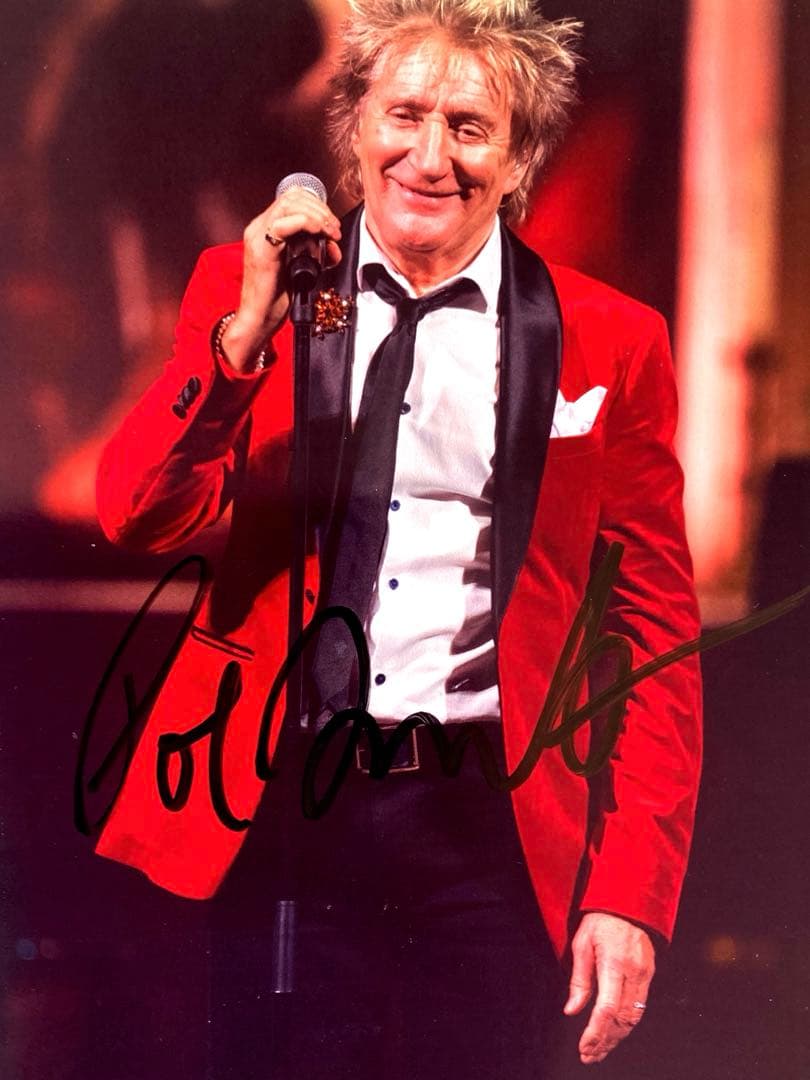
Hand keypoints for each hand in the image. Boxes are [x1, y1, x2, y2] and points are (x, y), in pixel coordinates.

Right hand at [222, 186, 342, 371]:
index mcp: (266, 228)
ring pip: (289, 205)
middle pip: (292, 197)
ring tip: (331, 232)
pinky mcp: (261, 250)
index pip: (292, 199)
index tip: (333, 224)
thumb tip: (334, 248)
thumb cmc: (277, 298)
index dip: (316, 205)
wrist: (259, 319)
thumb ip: (316, 254)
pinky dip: (306, 223)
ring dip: (316, 215)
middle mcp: (258, 227)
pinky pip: (283, 225)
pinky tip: (319, 233)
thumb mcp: (301, 269)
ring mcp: (257, 237)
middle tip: (335, 228)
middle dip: (320, 209)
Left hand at [563, 912, 654, 1064]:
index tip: (584, 1047)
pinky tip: (613, 1030)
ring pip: (634, 1017)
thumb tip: (572, 1010)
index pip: (607, 1008)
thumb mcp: (582, 943)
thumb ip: (579, 980)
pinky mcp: (649, 975)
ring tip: (600, 1049)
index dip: (596, 1033)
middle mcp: (634, 972)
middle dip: (606, 1042)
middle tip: (589, 1055)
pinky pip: (639, 1006)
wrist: (628, 903)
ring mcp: (645, 974)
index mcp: (614, 963)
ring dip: (617, 1037)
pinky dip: (626, 1023)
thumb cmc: (601, 920)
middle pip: (622, 1019)